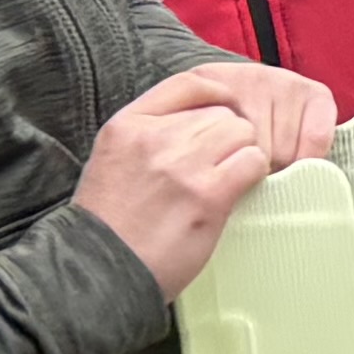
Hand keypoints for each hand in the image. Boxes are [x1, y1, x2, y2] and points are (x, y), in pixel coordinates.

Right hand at [79, 62, 337, 297]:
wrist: (100, 270)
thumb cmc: (111, 223)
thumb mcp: (115, 160)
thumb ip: (150, 134)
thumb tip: (200, 119)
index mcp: (127, 125)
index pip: (188, 83)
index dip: (217, 94)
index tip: (226, 110)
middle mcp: (154, 137)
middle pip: (222, 113)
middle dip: (229, 139)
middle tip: (218, 168)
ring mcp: (182, 164)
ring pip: (243, 134)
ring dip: (244, 156)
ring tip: (225, 182)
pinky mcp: (208, 193)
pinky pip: (253, 162)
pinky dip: (253, 176)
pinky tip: (236, 193)